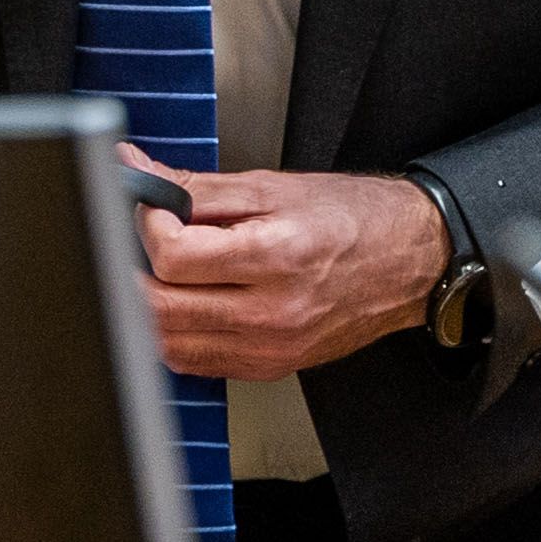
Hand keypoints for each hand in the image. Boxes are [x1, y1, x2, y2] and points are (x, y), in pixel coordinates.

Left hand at [127, 147, 445, 378]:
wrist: (407, 260)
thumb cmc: (351, 219)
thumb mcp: (272, 187)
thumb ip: (195, 187)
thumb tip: (138, 174)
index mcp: (277, 256)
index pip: (174, 257)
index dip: (147, 226)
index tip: (152, 208)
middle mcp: (273, 312)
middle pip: (158, 306)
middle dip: (133, 267)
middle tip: (138, 238)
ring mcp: (269, 348)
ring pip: (166, 342)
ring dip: (146, 305)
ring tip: (161, 270)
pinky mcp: (267, 367)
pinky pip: (193, 361)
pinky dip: (173, 332)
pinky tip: (183, 302)